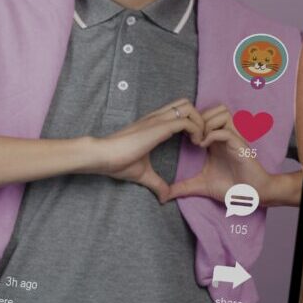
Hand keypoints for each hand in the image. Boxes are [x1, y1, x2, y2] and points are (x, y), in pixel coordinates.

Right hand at [84, 98, 203, 200]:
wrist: (102, 155)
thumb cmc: (116, 162)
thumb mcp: (142, 174)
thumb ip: (157, 183)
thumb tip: (164, 198)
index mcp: (152, 125)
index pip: (177, 111)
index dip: (191, 122)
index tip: (193, 141)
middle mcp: (156, 118)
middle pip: (186, 103)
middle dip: (199, 118)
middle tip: (199, 137)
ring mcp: (157, 120)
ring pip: (189, 108)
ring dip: (200, 122)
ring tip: (199, 140)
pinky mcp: (159, 127)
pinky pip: (186, 121)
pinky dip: (197, 130)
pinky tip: (195, 144)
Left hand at [162, 108, 297, 207]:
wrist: (251, 196)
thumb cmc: (230, 188)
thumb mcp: (200, 186)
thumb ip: (183, 187)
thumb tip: (164, 196)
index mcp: (215, 141)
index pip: (205, 117)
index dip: (192, 121)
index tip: (179, 134)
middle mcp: (224, 136)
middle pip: (214, 109)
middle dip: (199, 117)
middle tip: (189, 135)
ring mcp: (234, 139)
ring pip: (222, 113)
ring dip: (206, 123)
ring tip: (197, 140)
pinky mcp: (240, 146)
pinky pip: (226, 131)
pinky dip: (212, 135)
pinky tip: (203, 147)